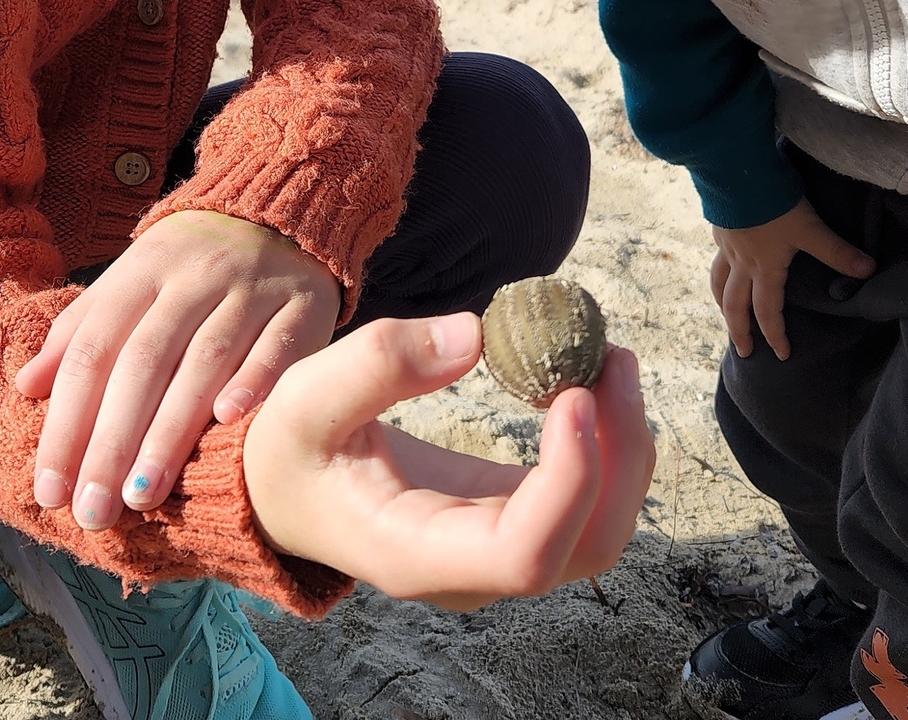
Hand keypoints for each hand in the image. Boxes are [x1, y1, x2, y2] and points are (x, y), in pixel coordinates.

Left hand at [19, 210, 338, 527]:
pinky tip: (230, 423)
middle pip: (143, 363)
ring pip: (205, 361)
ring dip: (170, 432)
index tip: (51, 489)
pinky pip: (278, 345)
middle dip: (112, 443)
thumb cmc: (189, 269)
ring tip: (143, 495)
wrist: (279, 213)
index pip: (92, 352)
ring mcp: (251, 290)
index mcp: (139, 273)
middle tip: (94, 512)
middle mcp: (192, 279)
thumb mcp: (129, 284)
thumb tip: (27, 387)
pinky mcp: (304, 305)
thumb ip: (80, 332)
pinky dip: (254, 381)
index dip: (67, 422)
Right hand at [243, 312, 654, 610]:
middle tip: (612, 357)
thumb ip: (377, 363)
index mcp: (415, 556)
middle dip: (619, 454)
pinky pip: (587, 502)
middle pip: (586, 546)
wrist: (284, 492)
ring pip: (602, 528)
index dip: (568, 486)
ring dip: (624, 445)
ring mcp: (499, 553)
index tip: (573, 397)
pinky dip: (606, 443)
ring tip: (608, 357)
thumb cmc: (290, 450)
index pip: (523, 555)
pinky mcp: (516, 521)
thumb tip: (475, 335)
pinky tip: (589, 379)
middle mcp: (470, 572)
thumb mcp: (305, 397)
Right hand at [709, 201, 874, 360]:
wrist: (738, 174)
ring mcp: (727, 247)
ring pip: (719, 284)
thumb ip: (836, 251)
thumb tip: (868, 270)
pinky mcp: (720, 229)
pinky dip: (719, 272)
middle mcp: (742, 263)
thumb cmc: (774, 203)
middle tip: (744, 352)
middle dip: (740, 331)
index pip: (768, 311)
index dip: (775, 334)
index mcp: (765, 268)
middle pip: (735, 305)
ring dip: (723, 305)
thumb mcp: (810, 228)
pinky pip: (717, 259)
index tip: (782, 354)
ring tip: (725, 315)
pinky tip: (723, 268)